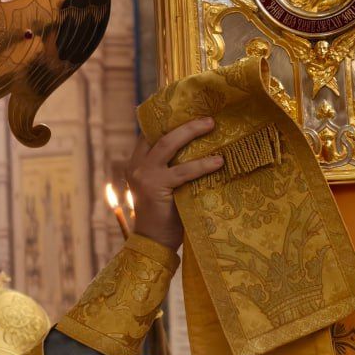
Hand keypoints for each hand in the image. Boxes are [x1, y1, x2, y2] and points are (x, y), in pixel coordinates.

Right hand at [126, 117, 222, 250]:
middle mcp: (136, 166)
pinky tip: (218, 161)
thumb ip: (172, 169)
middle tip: (208, 119)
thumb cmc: (165, 217)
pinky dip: (202, 165)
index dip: (167, 121)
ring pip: (168, 145)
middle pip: (159, 134)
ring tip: (211, 126)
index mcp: (135, 164)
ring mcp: (144, 175)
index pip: (149, 135)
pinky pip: (183, 171)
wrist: (153, 243)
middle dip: (184, 124)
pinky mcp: (156, 187)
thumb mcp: (164, 187)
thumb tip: (200, 150)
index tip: (189, 111)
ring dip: (191, 132)